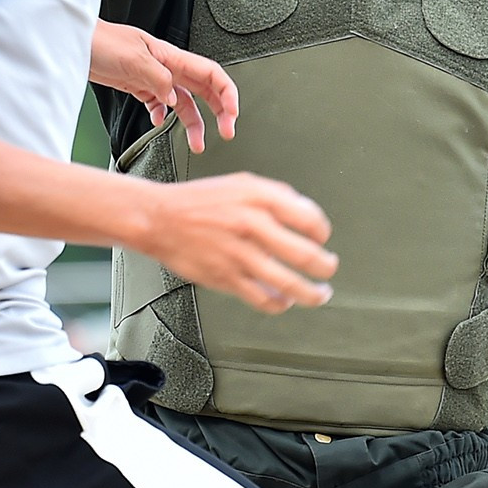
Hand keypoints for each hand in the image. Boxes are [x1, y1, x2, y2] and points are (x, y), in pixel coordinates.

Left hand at [90, 22, 237, 153]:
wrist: (75, 41)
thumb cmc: (100, 41)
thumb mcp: (133, 58)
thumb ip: (158, 79)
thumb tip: (174, 100)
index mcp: (172, 57)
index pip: (212, 74)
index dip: (227, 94)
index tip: (232, 115)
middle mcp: (168, 67)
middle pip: (204, 90)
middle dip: (220, 111)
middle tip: (226, 132)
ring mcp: (154, 77)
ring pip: (184, 102)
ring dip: (193, 124)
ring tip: (197, 144)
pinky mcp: (139, 85)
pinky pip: (160, 104)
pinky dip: (163, 116)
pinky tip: (158, 123)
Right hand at [139, 174, 336, 313]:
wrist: (158, 218)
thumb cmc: (198, 201)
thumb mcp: (241, 183)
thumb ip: (275, 195)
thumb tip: (305, 214)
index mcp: (259, 198)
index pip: (310, 218)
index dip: (322, 232)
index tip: (322, 238)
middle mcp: (252, 225)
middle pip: (305, 255)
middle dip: (325, 267)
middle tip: (329, 269)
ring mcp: (239, 255)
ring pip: (288, 284)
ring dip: (311, 293)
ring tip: (319, 294)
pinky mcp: (226, 278)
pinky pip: (262, 298)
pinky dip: (279, 303)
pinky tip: (283, 300)